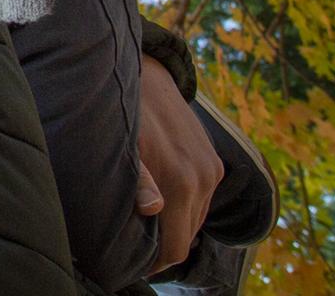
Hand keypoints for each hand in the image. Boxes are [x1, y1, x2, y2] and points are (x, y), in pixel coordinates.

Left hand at [136, 54, 221, 272]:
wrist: (145, 71)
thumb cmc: (122, 111)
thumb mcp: (122, 144)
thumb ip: (137, 179)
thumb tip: (153, 210)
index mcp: (182, 183)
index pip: (175, 247)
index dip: (152, 263)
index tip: (128, 263)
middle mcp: (203, 180)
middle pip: (186, 237)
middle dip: (161, 246)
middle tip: (130, 246)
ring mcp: (211, 169)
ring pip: (194, 218)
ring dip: (173, 226)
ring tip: (142, 224)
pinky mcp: (213, 159)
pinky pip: (201, 198)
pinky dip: (184, 206)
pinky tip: (159, 200)